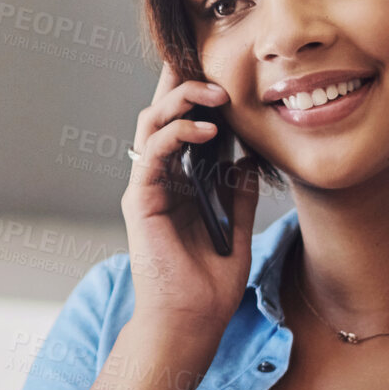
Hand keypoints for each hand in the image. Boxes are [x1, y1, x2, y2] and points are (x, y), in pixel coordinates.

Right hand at [122, 61, 260, 338]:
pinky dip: (177, 134)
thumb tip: (247, 155)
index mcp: (178, 182)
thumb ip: (237, 190)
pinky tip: (207, 130)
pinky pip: (152, 153)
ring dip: (182, 101)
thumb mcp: (237, 226)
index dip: (194, 94)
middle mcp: (158, 179)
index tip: (220, 68)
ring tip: (216, 95)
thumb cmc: (210, 284)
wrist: (191, 322)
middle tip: (216, 70)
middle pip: (161, 113)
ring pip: (151, 124)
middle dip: (184, 83)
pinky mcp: (141, 200)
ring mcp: (146, 188)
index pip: (182, 124)